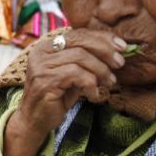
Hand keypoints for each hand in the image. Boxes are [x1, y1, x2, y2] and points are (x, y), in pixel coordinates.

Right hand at [3, 29, 128, 155]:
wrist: (34, 122)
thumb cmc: (56, 98)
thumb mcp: (72, 75)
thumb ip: (85, 61)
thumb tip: (115, 50)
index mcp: (46, 46)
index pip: (77, 34)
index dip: (101, 38)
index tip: (121, 46)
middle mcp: (41, 52)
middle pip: (79, 41)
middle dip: (104, 51)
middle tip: (120, 63)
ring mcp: (41, 66)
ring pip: (80, 57)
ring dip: (101, 70)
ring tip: (109, 82)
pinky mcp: (45, 81)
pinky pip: (76, 74)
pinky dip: (90, 83)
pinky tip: (93, 94)